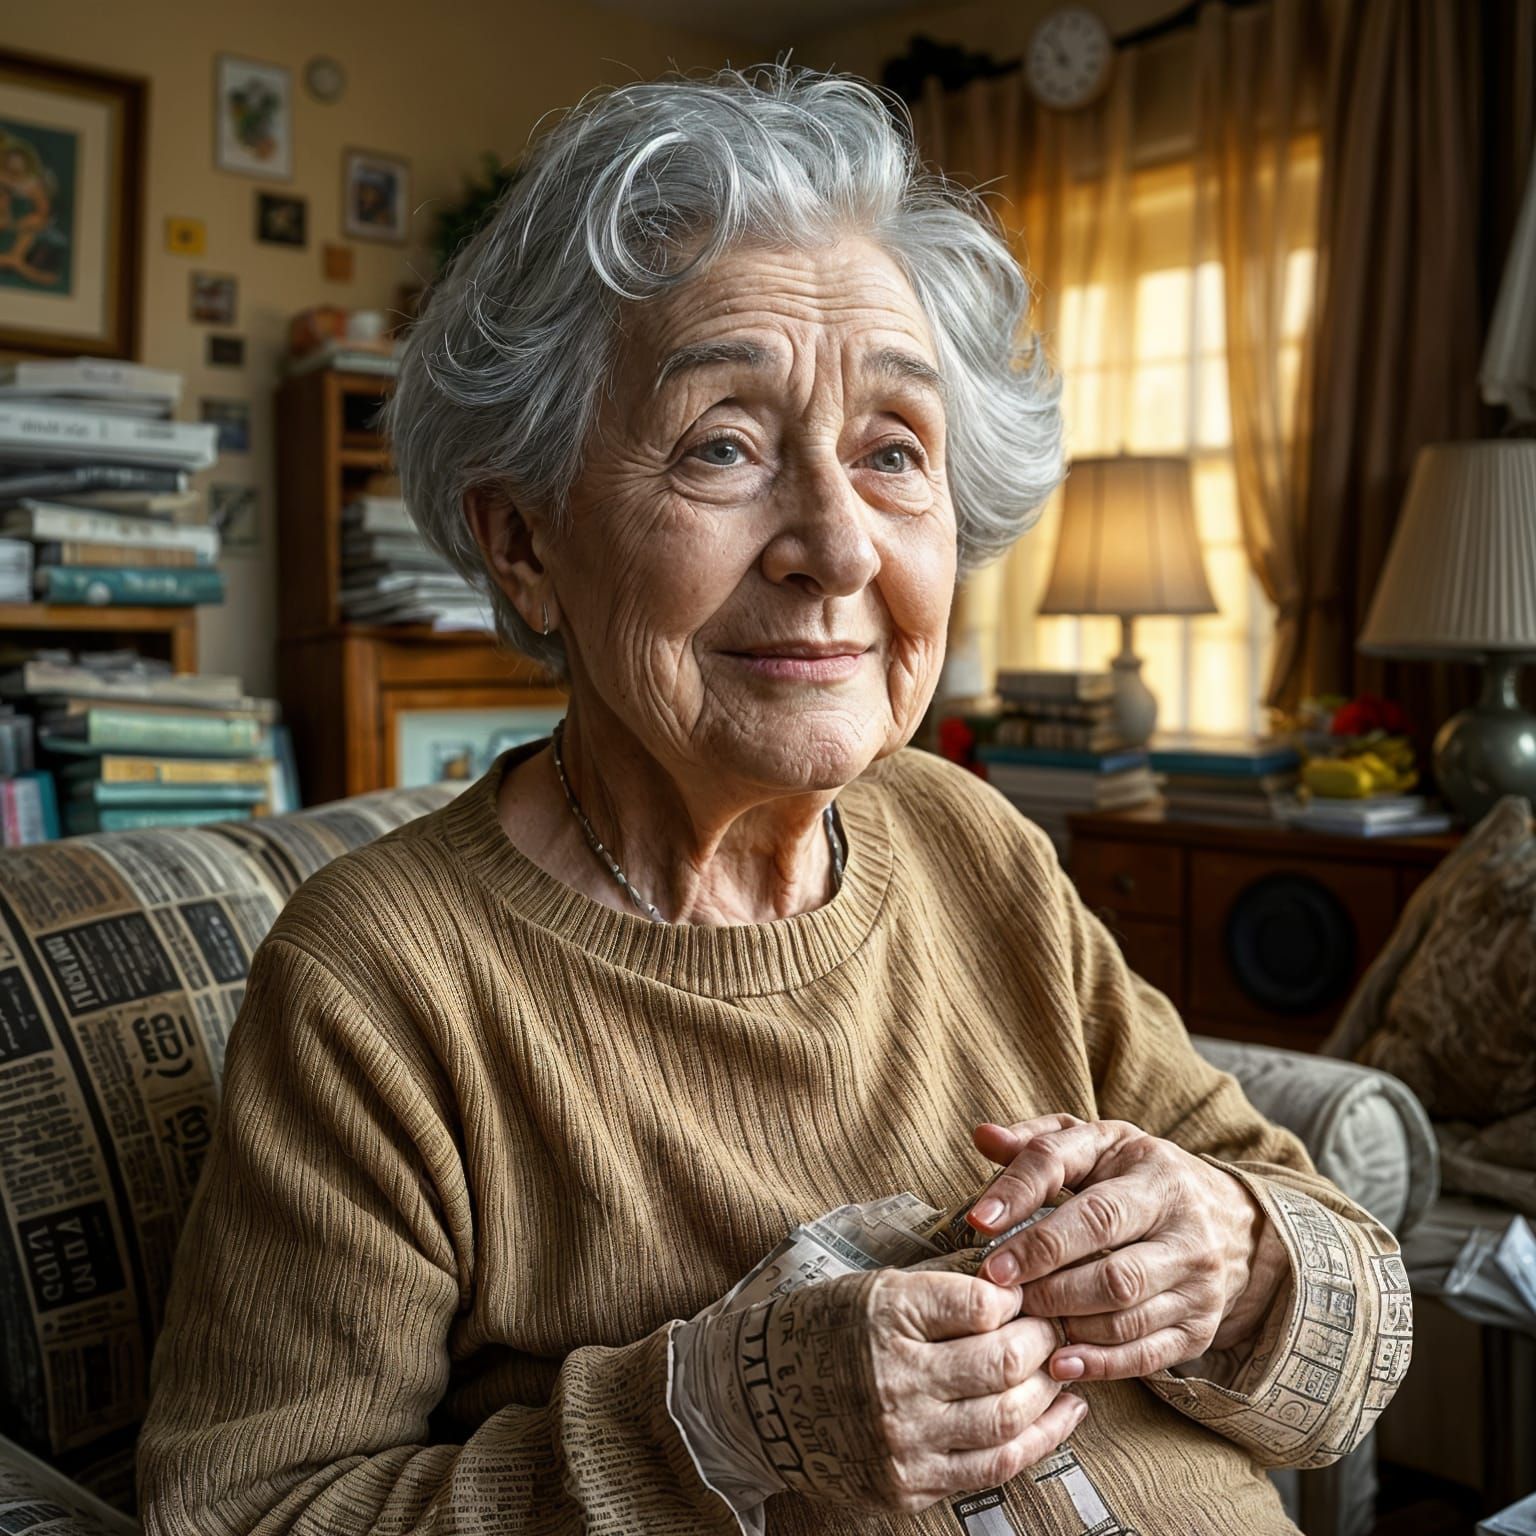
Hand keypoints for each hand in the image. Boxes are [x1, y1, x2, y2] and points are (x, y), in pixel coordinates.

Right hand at [674, 1258, 1087, 1514]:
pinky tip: (1059, 1416)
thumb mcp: (874, 1287)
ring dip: (1049, 1392)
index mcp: (886, 1316)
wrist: (758, 1399)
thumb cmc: (824, 1330)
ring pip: (1008, 1418)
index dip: (1018, 1295)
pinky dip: (1039, 1441)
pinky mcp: (907, 1485)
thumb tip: (1018, 1286)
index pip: (983, 1303)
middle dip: (1045, 1340)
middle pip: (1006, 1362)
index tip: (1027, 1291)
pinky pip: (993, 1468)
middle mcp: (895, 1380)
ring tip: (1063, 1368)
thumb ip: (943, 1290)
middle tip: (1055, 1325)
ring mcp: (903, 1440)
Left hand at [964, 1114, 1288, 1383]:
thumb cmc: (1140, 1178)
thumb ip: (1040, 1142)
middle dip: (1042, 1272)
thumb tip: (983, 1136)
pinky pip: (1146, 1354)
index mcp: (1153, 1171)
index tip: (979, 1222)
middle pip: (1108, 1260)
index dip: (1026, 1201)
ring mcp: (1197, 1281)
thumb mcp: (1098, 1145)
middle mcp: (1184, 1226)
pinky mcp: (1201, 1327)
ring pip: (1124, 1310)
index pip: (1085, 1190)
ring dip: (1063, 1317)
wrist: (1235, 1224)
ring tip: (1018, 1316)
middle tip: (993, 1281)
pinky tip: (1058, 1360)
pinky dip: (1098, 1362)